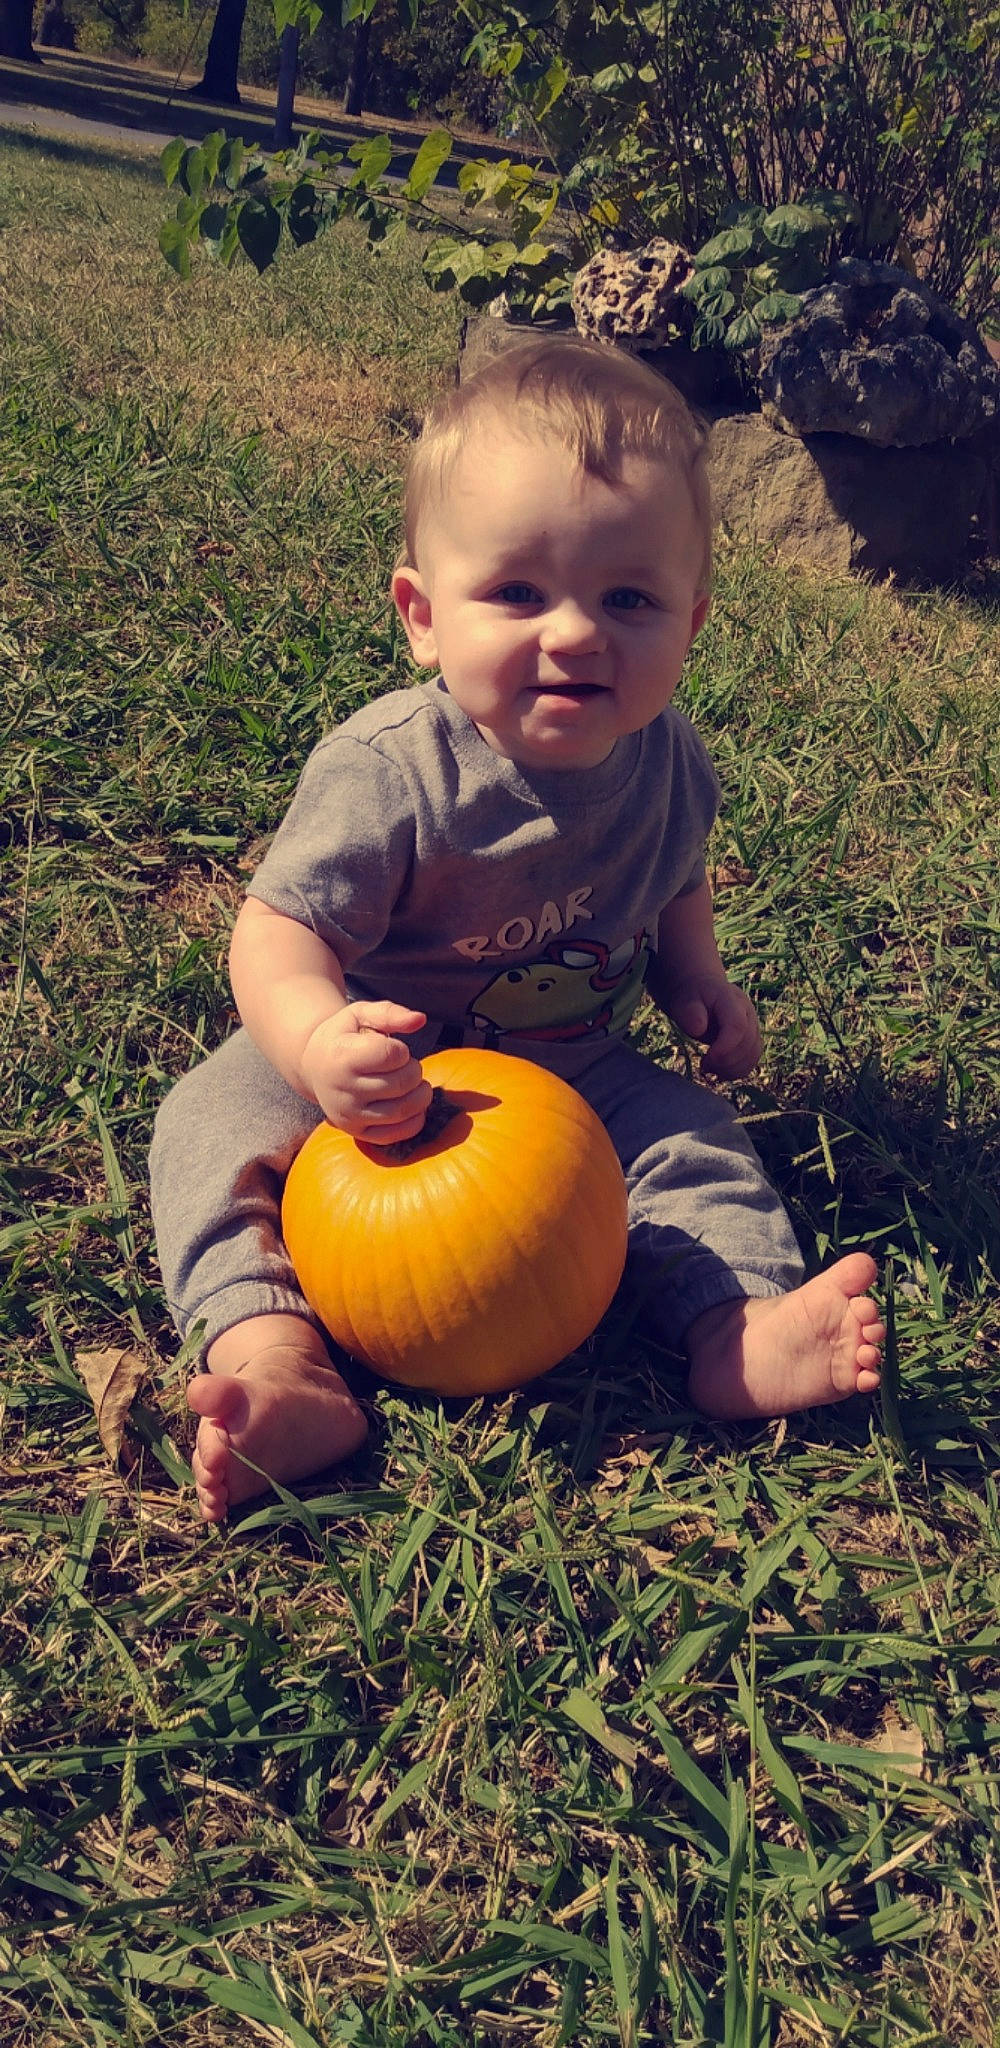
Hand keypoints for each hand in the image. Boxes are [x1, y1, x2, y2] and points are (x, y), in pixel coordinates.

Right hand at [299, 1002, 431, 1143]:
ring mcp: (349, 1114)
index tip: (393, 1049)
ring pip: (403, 1110)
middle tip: (405, 1065)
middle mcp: (342, 1089)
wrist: (313, 1066)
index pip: (392, 1055)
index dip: (402, 1050)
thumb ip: (389, 1013)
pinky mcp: (356, 1132)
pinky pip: (396, 1135)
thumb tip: (420, 1019)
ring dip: (421, 1095)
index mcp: (342, 1056)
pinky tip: (412, 1104)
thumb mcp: (359, 1014)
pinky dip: (415, 1121)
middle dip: (414, 1070)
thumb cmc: (342, 1037)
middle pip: (402, 1082)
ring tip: (413, 1083)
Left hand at [665, 975, 760, 1080]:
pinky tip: (719, 1071)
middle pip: (748, 1044)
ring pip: (753, 1055)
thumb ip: (690, 1012)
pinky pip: (751, 1061)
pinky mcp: (752, 1040)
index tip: (706, 1060)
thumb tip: (699, 1029)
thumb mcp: (684, 1001)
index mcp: (731, 1000)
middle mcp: (748, 1013)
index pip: (738, 1026)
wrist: (701, 993)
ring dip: (732, 1069)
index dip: (725, 1048)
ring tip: (710, 1068)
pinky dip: (736, 1071)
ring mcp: (753, 1026)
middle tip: (703, 1065)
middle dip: (725, 1061)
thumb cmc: (691, 998)